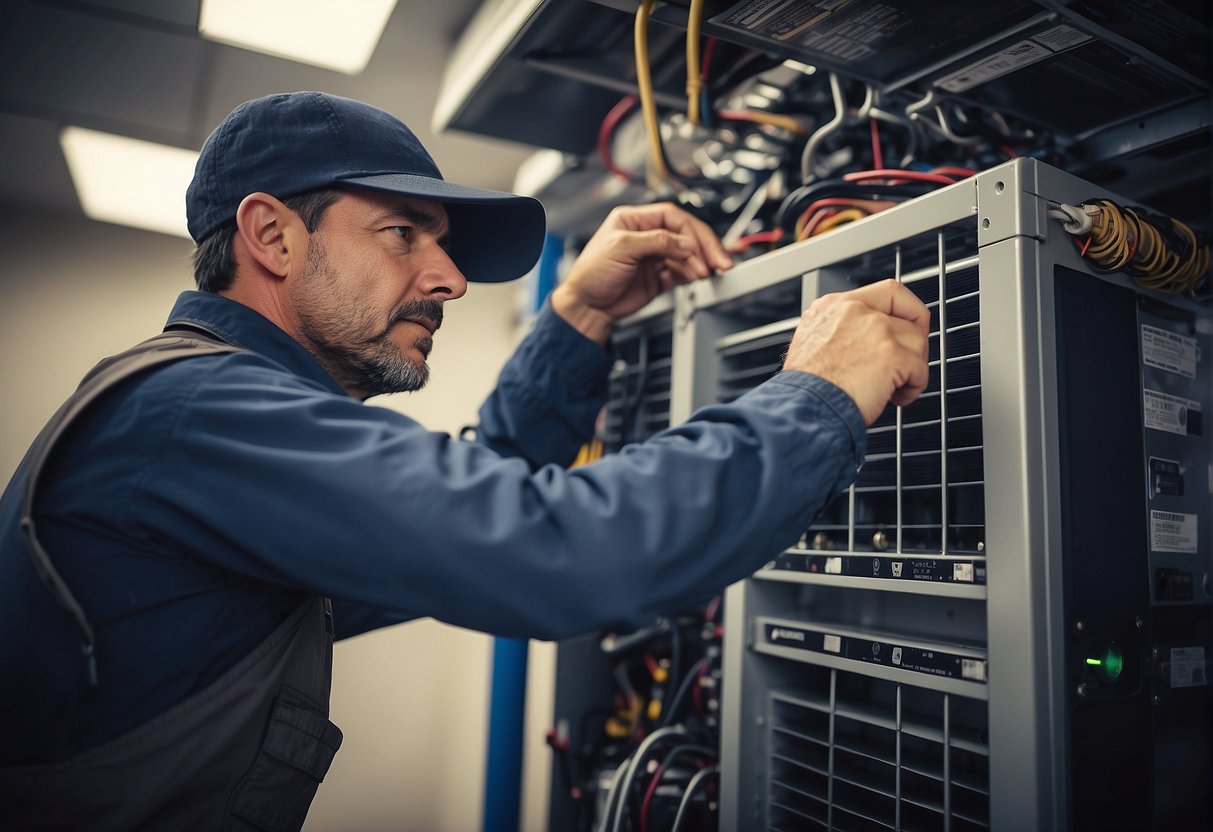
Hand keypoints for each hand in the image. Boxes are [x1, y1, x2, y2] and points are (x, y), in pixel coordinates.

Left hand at [551, 203, 731, 343]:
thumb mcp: (621, 248)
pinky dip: (693, 274)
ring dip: (700, 263)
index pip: (672, 217)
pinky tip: (699, 277)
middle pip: (684, 234)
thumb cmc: (590, 274)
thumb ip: (656, 242)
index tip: (698, 247)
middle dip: (704, 246)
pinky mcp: (659, 276)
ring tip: (708, 272)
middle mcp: (646, 235)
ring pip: (687, 254)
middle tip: (718, 260)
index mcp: (634, 220)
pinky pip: (683, 271)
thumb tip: (685, 242)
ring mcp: (654, 256)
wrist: (586, 307)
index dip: (690, 230)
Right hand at [783, 279, 930, 424]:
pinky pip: (921, 369)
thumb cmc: (805, 389)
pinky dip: (914, 388)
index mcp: (834, 306)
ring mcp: (875, 330)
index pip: (888, 291)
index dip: (908, 310)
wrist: (802, 409)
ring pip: (917, 342)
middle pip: (908, 319)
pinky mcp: (891, 355)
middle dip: (912, 346)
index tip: (911, 328)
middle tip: (902, 368)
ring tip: (894, 388)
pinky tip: (895, 398)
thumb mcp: (811, 344)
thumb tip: (865, 342)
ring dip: (913, 369)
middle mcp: (855, 311)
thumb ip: (839, 332)